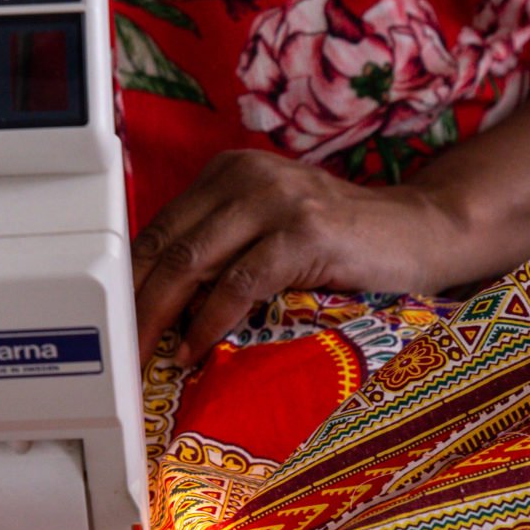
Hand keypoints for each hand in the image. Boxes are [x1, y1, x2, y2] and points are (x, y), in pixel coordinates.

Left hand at [132, 149, 465, 367]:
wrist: (419, 233)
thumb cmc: (342, 243)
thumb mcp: (269, 232)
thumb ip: (221, 250)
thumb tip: (159, 304)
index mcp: (228, 173)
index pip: (158, 229)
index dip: (127, 280)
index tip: (110, 326)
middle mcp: (246, 177)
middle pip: (167, 246)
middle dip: (134, 304)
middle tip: (118, 353)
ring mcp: (277, 200)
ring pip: (194, 262)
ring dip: (163, 317)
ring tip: (148, 357)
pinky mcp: (306, 231)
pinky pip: (242, 281)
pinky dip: (212, 319)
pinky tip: (196, 348)